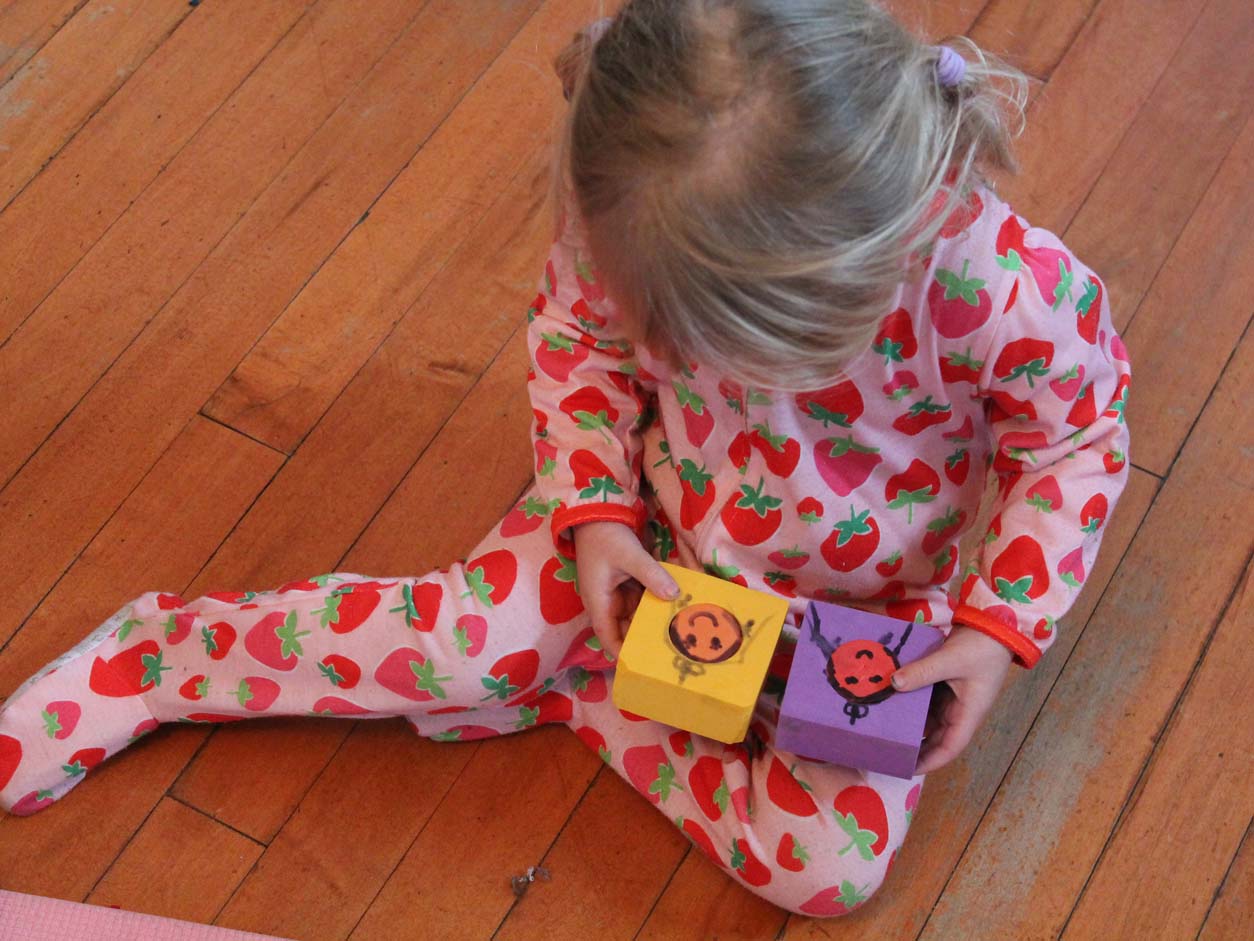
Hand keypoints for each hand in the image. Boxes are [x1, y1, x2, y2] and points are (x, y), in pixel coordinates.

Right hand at [573, 520, 678, 659]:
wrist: (599, 512)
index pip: (608, 636)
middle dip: (644, 638)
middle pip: (625, 629)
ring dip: (651, 621)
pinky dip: (654, 604)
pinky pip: (640, 600)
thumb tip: (674, 594)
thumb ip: (652, 575)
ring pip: (635, 616)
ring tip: (676, 633)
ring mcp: (616, 593)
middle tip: (670, 650)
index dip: (622, 652)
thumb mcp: (630, 556)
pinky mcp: (625, 584)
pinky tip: (673, 608)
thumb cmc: (607, 537)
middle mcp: (605, 602)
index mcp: (598, 601)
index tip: (642, 664)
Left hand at [889, 625, 1013, 773]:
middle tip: (887, 753)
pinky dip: (913, 705)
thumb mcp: (950, 660)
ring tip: (885, 732)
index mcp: (969, 714)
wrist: (994, 624)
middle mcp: (961, 712)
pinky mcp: (946, 685)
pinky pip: (927, 702)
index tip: (906, 769)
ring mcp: (954, 699)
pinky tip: (893, 704)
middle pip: (936, 739)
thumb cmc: (982, 648)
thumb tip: (893, 683)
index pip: (949, 748)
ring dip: (911, 727)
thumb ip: (922, 672)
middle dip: (915, 749)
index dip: (929, 762)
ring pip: (929, 720)